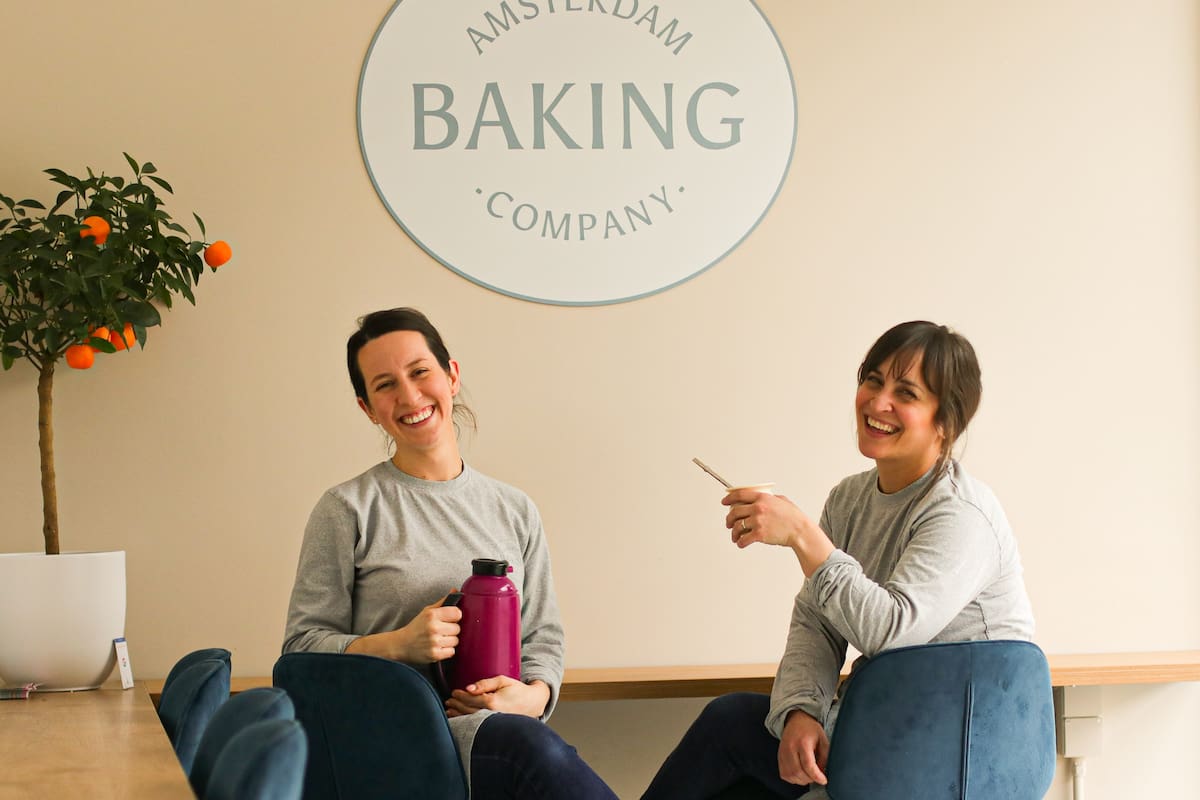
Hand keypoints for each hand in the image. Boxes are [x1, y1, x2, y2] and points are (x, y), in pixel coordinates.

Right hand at [345, 593, 460, 662]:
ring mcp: (434, 642)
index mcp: (432, 615)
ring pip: (456, 641)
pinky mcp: (434, 655)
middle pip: (457, 628)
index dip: (455, 617)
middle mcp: (433, 628)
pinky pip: (452, 652)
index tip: (449, 619)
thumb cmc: (416, 627)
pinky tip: (438, 647)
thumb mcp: (427, 611)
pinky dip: (446, 651)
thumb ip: (442, 602)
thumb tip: (455, 590)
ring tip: (439, 639)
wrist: (401, 644)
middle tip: (441, 631)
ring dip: (449, 641)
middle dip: (451, 630)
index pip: (457, 613)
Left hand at [445, 676, 550, 718]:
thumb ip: (484, 684)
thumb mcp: (502, 681)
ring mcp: (493, 724)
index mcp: (492, 702)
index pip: (470, 699)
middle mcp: (491, 715)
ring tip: (450, 710)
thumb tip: (468, 688)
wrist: (533, 703)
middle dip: (456, 705)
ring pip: (470, 719)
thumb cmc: (518, 691)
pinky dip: (466, 722)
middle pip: (467, 710)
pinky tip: (460, 720)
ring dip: (458, 715)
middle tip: (449, 700)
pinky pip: (477, 725)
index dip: (459, 695)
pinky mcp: (495, 728)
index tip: (453, 692)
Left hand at [722, 491, 834, 576]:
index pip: (739, 494)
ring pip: (737, 526)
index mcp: (762, 497)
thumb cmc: (793, 517)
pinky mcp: (759, 534)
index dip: (729, 498)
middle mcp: (758, 508)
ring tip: (735, 536)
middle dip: (729, 519)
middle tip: (729, 524)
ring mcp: (758, 521)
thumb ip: (769, 498)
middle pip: (735, 511)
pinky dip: (740, 543)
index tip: (724, 502)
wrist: (800, 530)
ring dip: (734, 533)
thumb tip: (759, 498)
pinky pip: (744, 539)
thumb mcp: (781, 500)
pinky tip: (741, 544)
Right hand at [778, 709, 828, 785]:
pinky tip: (800, 773)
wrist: (796, 720)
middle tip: (817, 776)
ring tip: (809, 774)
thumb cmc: (810, 729)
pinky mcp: (779, 757)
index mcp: (803, 742)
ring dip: (802, 780)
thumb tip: (823, 773)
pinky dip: (793, 778)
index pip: (808, 765)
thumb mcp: (823, 739)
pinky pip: (785, 775)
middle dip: (810, 779)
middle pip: (798, 772)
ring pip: (791, 775)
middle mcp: (790, 748)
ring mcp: (783, 753)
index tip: (824, 780)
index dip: (816, 776)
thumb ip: (825, 756)